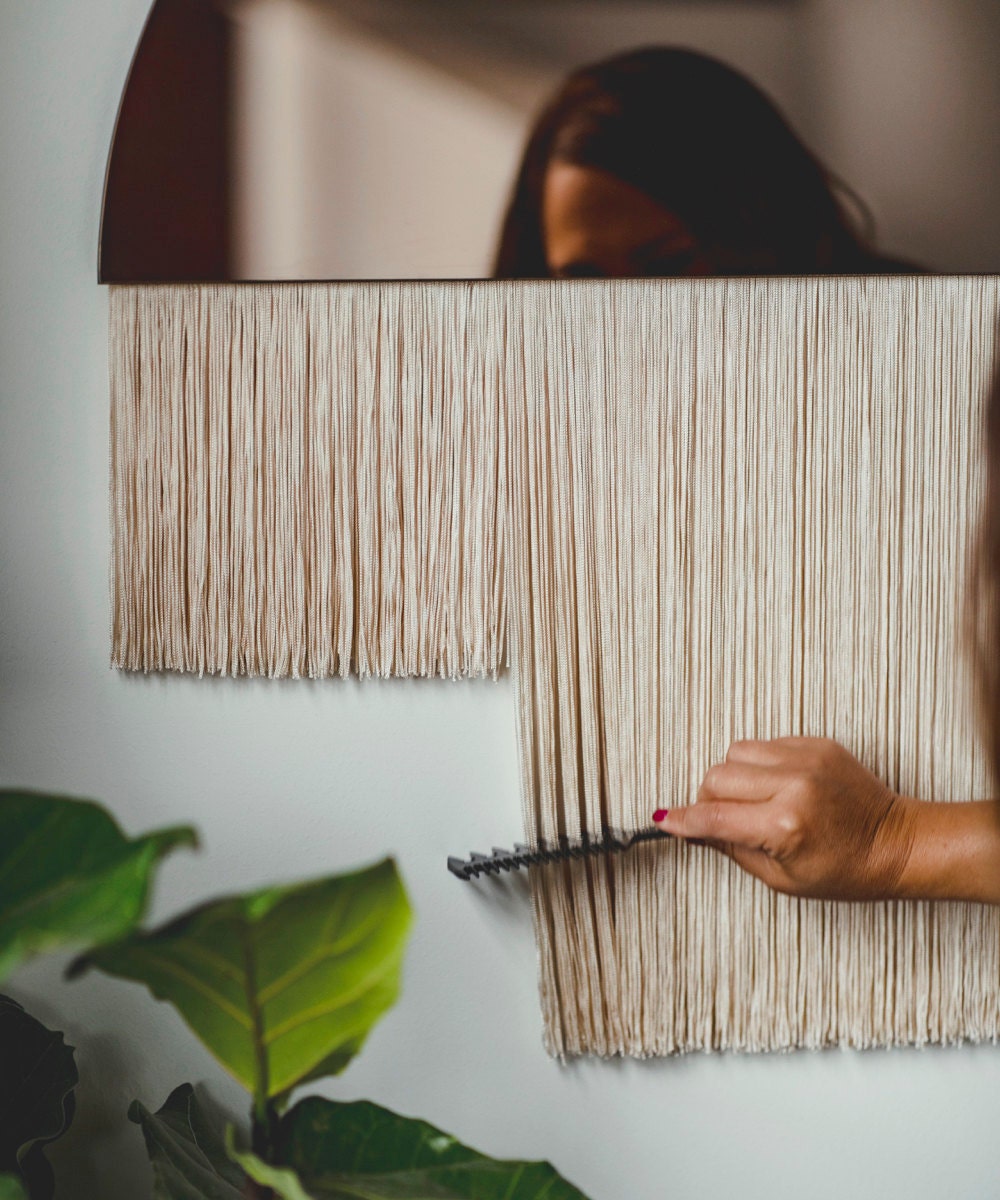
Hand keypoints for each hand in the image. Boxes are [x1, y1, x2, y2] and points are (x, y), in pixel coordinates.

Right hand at [653, 737, 917, 900]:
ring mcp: (807, 758)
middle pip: (717, 776)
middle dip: (710, 799)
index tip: (664, 821)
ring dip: (734, 777)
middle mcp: (794, 784)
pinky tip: (779, 787)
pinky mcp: (817, 743)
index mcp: (785, 825)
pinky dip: (761, 766)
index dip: (683, 820)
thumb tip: (692, 828)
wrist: (897, 843)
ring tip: (754, 801)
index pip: (713, 817)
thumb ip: (730, 848)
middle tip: (723, 819)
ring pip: (736, 753)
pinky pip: (766, 745)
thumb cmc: (845, 870)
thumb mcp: (781, 878)